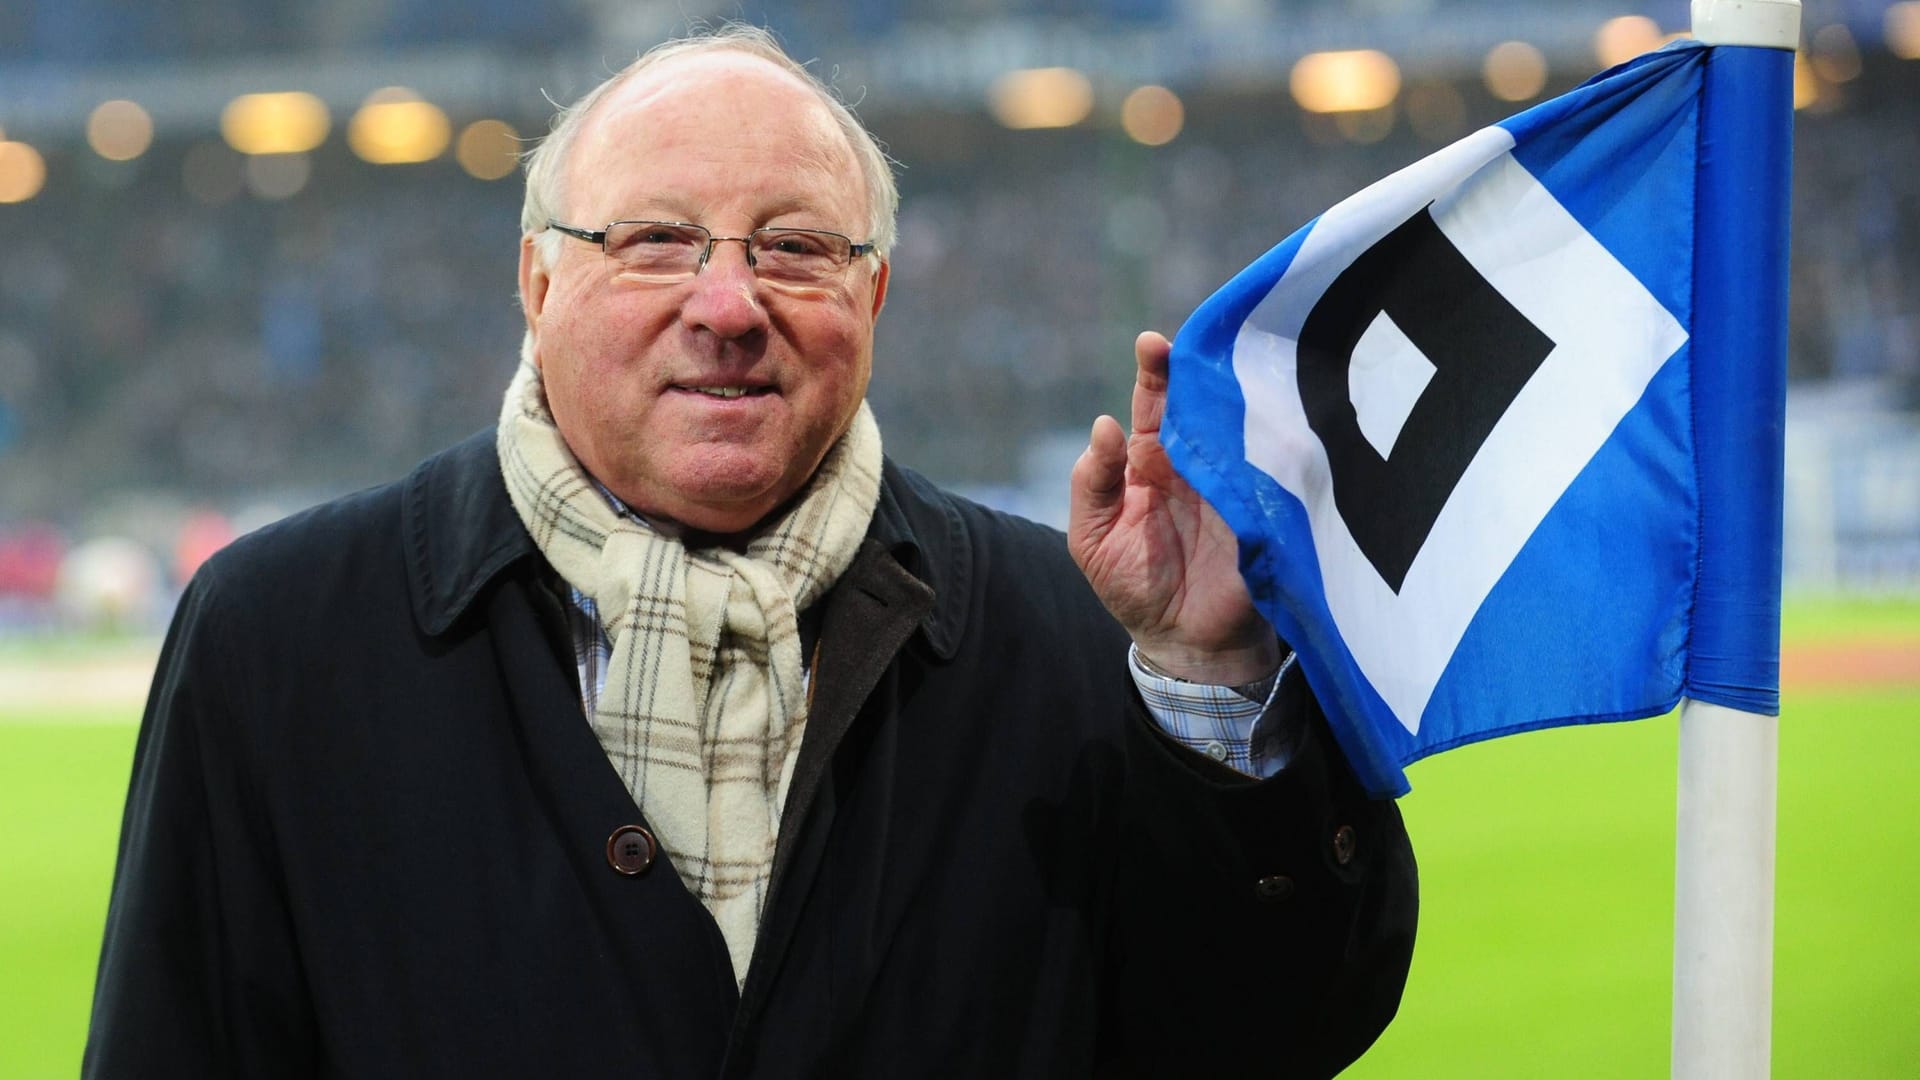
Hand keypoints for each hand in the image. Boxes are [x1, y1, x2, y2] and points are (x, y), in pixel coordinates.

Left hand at [1068, 331, 1278, 684]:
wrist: (1186, 644)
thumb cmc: (1136, 587)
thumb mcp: (1093, 539)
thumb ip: (1092, 484)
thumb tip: (1104, 426)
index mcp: (1152, 462)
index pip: (1154, 404)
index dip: (1155, 372)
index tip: (1152, 343)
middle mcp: (1196, 462)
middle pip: (1201, 403)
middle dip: (1200, 368)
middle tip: (1196, 341)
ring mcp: (1234, 481)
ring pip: (1239, 426)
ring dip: (1237, 398)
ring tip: (1231, 367)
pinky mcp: (1265, 509)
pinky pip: (1270, 469)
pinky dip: (1270, 445)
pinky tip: (1269, 417)